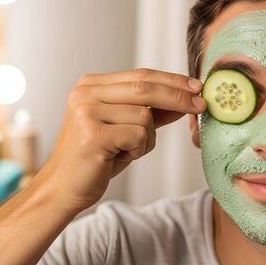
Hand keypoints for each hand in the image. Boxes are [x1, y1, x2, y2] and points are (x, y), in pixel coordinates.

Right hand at [36, 68, 205, 212]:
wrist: (63, 189)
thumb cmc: (96, 159)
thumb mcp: (125, 129)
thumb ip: (150, 112)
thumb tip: (185, 99)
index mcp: (91, 85)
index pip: (141, 75)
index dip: (172, 80)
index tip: (197, 87)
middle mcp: (85, 93)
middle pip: (146, 88)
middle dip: (179, 97)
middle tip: (202, 105)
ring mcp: (86, 111)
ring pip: (145, 116)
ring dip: (147, 139)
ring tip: (126, 151)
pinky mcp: (92, 133)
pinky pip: (138, 135)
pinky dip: (138, 149)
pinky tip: (119, 157)